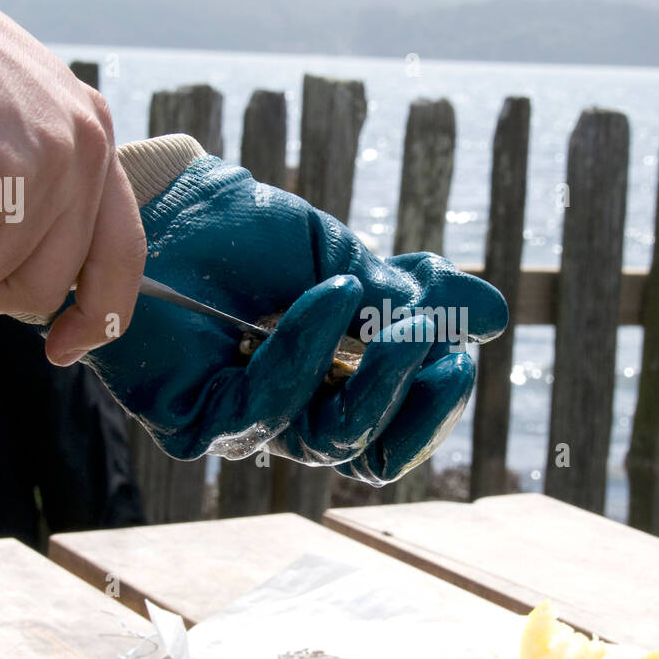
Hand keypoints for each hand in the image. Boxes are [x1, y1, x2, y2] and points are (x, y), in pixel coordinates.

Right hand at [0, 2, 145, 361]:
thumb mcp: (11, 117)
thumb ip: (39, 189)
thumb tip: (41, 292)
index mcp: (92, 135)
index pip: (122, 252)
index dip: (96, 313)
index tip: (64, 346)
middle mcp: (88, 144)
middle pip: (48, 284)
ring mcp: (53, 155)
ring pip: (5, 281)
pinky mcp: (12, 167)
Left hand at [84, 148, 507, 483]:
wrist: (164, 204)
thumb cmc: (246, 234)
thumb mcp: (344, 258)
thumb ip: (409, 297)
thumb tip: (493, 316)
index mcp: (334, 383)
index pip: (398, 426)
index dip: (437, 397)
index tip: (464, 343)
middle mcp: (294, 414)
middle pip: (373, 455)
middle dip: (421, 407)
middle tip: (445, 352)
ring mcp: (247, 423)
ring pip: (331, 441)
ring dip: (377, 378)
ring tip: (398, 320)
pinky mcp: (198, 421)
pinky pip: (269, 407)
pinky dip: (310, 349)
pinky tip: (330, 292)